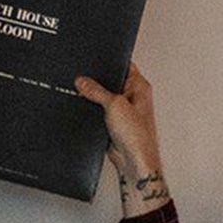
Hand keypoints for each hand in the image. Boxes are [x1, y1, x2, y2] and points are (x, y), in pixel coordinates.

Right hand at [75, 63, 163, 181]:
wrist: (134, 161)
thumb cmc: (137, 136)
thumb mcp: (114, 105)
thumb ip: (96, 90)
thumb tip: (83, 81)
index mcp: (139, 86)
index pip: (123, 64)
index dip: (109, 61)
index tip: (94, 60)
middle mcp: (133, 96)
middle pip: (111, 81)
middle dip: (98, 81)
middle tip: (86, 80)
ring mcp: (123, 110)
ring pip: (104, 97)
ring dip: (96, 99)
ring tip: (88, 98)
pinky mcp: (114, 122)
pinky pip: (100, 112)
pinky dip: (94, 112)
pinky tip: (89, 112)